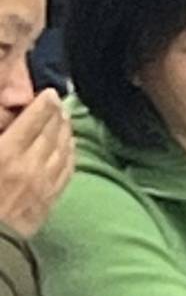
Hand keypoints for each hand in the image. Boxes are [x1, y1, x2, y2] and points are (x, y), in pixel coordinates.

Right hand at [0, 88, 70, 242]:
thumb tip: (10, 122)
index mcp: (6, 153)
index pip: (33, 120)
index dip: (43, 104)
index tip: (49, 93)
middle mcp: (29, 167)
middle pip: (52, 133)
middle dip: (57, 115)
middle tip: (60, 103)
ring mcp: (42, 186)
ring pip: (63, 152)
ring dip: (67, 133)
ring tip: (66, 120)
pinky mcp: (48, 202)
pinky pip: (66, 173)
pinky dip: (70, 156)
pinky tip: (70, 148)